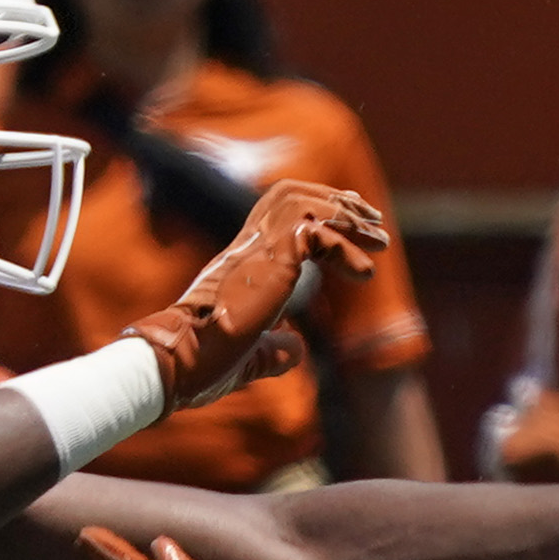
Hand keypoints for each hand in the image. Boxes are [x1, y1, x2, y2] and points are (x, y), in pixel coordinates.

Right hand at [125, 180, 391, 407]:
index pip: (277, 216)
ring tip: (379, 238)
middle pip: (291, 196)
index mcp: (241, 263)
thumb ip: (274, 348)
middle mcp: (246, 248)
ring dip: (347, 217)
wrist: (179, 363)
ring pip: (302, 203)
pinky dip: (344, 246)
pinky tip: (364, 272)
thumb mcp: (250, 355)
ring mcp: (255, 251)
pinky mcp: (268, 262)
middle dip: (337, 201)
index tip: (348, 219)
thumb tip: (296, 348)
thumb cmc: (205, 363)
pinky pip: (313, 232)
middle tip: (373, 219)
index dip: (315, 210)